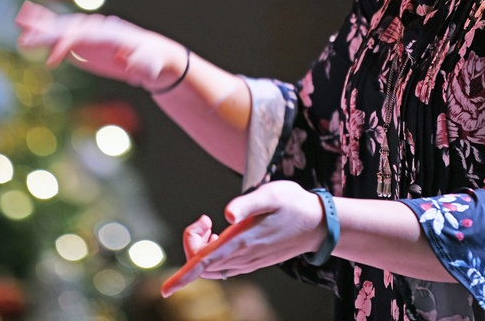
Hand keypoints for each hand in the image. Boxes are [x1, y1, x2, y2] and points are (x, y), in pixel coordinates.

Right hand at [15, 1, 186, 90]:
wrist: (152, 54)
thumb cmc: (153, 62)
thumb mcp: (150, 66)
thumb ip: (141, 65)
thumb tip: (129, 63)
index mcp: (110, 34)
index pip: (83, 36)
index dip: (67, 45)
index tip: (51, 61)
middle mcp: (97, 29)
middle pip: (68, 28)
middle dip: (48, 34)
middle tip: (25, 42)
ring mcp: (89, 33)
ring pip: (62, 26)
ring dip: (41, 26)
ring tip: (19, 23)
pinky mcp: (83, 41)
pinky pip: (61, 33)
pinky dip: (44, 28)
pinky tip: (26, 24)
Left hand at [180, 182, 327, 279]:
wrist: (318, 224)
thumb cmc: (293, 204)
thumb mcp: (272, 194)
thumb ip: (248, 203)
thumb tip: (226, 213)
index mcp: (242, 242)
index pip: (205, 263)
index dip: (183, 277)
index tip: (166, 290)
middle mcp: (243, 257)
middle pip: (201, 263)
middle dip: (192, 241)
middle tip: (205, 219)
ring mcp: (248, 262)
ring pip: (211, 267)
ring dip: (201, 248)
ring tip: (210, 224)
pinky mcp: (252, 261)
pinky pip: (222, 267)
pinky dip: (211, 253)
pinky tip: (220, 235)